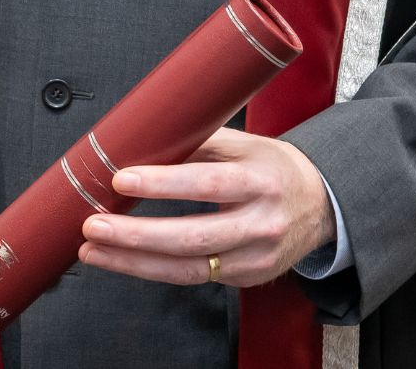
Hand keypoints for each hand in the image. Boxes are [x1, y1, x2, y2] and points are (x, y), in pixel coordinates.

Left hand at [77, 127, 334, 287]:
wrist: (320, 205)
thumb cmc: (273, 166)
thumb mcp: (246, 143)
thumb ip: (201, 141)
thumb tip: (148, 137)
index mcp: (260, 179)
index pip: (208, 183)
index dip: (163, 184)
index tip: (122, 180)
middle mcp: (260, 223)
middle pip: (193, 236)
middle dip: (137, 235)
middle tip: (95, 225)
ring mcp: (254, 258)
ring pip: (188, 268)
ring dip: (134, 261)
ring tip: (94, 249)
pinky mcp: (245, 279)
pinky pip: (194, 277)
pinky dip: (154, 270)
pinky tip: (124, 260)